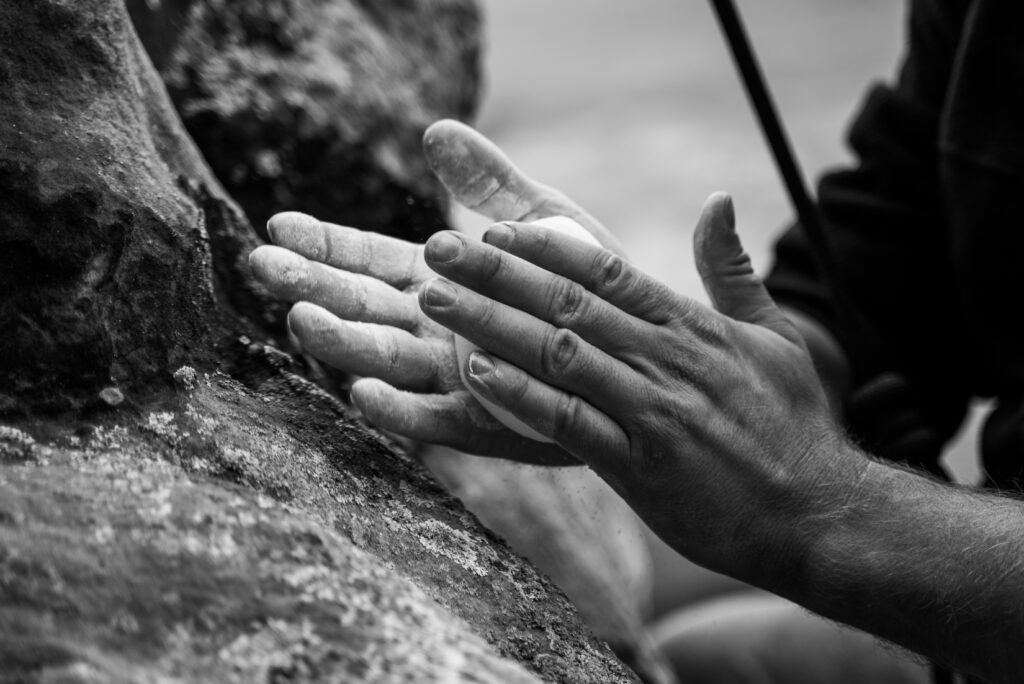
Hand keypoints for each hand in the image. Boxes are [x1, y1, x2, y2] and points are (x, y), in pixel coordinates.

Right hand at [249, 120, 622, 463]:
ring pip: (387, 359)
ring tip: (301, 320)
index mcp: (439, 278)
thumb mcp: (539, 220)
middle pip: (362, 306)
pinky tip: (363, 395)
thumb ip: (489, 182)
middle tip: (262, 266)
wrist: (636, 353)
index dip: (325, 243)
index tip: (280, 224)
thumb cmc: (583, 285)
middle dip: (312, 286)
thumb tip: (436, 129)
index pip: (369, 259)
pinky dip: (399, 410)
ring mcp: (453, 376)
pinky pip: (433, 419)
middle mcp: (435, 329)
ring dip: (343, 343)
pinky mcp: (482, 421)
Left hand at [418, 193, 867, 585]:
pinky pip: (569, 422)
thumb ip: (733, 271)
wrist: (819, 513)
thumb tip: (716, 200)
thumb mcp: (775, 335)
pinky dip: (520, 395)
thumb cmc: (794, 424)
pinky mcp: (641, 466)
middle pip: (567, 303)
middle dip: (495, 273)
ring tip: (436, 300)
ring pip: (558, 353)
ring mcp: (652, 411)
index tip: (494, 228)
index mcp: (692, 326)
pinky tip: (474, 374)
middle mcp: (666, 359)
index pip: (606, 271)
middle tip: (438, 247)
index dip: (544, 247)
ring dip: (490, 323)